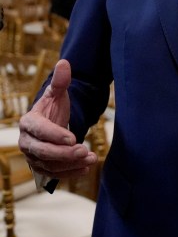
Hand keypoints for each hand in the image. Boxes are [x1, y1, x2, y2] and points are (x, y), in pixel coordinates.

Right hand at [19, 59, 96, 178]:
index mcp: (29, 122)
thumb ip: (61, 81)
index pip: (39, 130)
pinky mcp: (41, 167)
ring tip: (90, 159)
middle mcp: (27, 141)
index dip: (54, 135)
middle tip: (84, 151)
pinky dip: (69, 173)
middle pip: (42, 151)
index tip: (73, 138)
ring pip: (48, 165)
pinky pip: (53, 174)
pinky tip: (85, 169)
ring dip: (70, 165)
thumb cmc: (53, 107)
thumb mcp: (58, 93)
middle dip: (63, 154)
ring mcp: (32, 156)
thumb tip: (64, 62)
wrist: (50, 122)